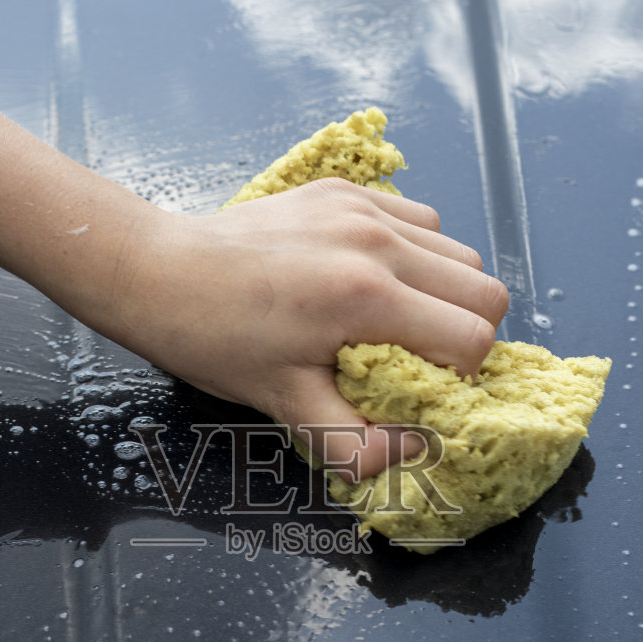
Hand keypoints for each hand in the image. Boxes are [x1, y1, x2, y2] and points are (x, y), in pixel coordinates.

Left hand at [109, 178, 507, 480]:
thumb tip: (415, 449)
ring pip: (457, 253)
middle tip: (417, 360)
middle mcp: (375, 242)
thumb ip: (357, 443)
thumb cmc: (215, 342)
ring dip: (444, 294)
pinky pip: (418, 221)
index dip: (458, 376)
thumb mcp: (285, 408)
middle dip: (464, 335)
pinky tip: (374, 280)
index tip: (419, 389)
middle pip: (483, 289)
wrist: (159, 274)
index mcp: (365, 297)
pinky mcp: (344, 192)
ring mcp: (362, 209)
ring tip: (396, 321)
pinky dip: (416, 255)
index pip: (473, 336)